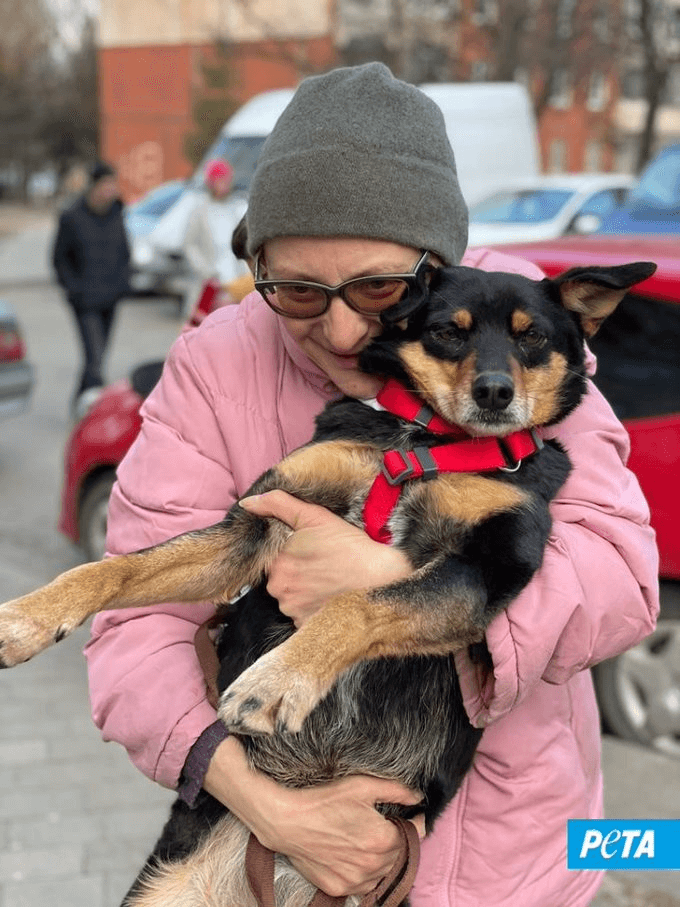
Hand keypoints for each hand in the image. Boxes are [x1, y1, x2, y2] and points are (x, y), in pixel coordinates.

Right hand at [204, 736, 424, 897]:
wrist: (289, 822)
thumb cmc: (324, 801)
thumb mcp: (362, 786)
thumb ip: (397, 790)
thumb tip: (418, 796)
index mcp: (383, 840)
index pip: (415, 834)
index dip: (415, 821)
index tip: (411, 814)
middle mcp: (373, 865)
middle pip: (400, 854)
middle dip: (397, 838)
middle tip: (384, 823)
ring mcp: (356, 880)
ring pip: (384, 872)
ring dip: (383, 858)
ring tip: (368, 838)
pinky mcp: (340, 888)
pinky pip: (364, 885)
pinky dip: (366, 872)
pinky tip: (356, 855)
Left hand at [239, 490, 412, 626]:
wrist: (380, 576)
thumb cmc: (349, 545)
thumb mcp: (314, 516)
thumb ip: (277, 504)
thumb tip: (248, 504)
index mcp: (277, 563)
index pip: (272, 557)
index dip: (289, 551)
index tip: (309, 549)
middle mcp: (279, 589)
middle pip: (278, 578)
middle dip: (293, 570)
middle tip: (319, 562)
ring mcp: (293, 610)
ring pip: (288, 596)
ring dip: (301, 589)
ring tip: (326, 579)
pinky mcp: (306, 625)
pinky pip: (300, 613)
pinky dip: (310, 605)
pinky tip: (327, 594)